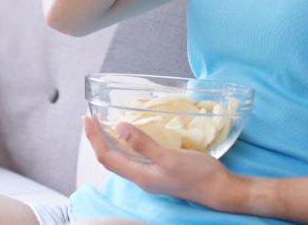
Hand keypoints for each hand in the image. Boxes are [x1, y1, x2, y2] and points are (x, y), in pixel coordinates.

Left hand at [82, 114, 238, 208]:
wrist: (220, 189)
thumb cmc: (198, 175)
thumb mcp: (169, 157)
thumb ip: (144, 144)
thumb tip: (120, 127)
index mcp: (140, 176)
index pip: (106, 157)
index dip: (94, 138)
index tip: (87, 117)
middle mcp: (142, 177)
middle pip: (110, 158)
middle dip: (98, 138)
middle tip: (91, 118)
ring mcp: (151, 174)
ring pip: (122, 157)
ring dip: (111, 140)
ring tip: (105, 123)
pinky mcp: (160, 169)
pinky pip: (136, 156)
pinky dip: (128, 142)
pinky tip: (133, 132)